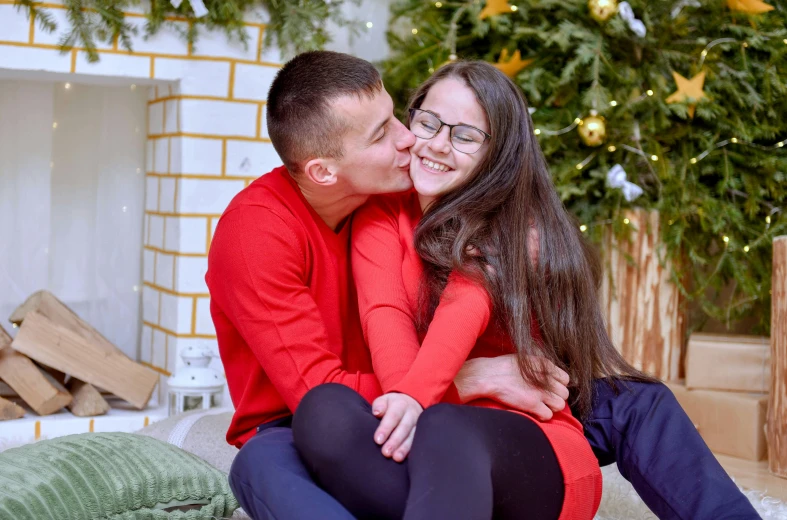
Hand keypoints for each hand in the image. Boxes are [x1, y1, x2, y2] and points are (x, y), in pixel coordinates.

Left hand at [371, 392, 422, 461]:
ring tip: (396, 458)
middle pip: (404, 428)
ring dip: (404, 448)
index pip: (393, 416)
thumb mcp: (385, 400)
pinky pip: (418, 443)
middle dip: (395, 441)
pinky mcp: (423, 433)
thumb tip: (377, 412)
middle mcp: (412, 414)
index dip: (385, 428)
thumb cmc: (392, 405)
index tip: (378, 440)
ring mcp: (419, 424)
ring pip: (413, 436)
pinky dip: (412, 451)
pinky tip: (406, 459)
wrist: (411, 404)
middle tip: (385, 452)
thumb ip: (379, 405)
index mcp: (401, 405)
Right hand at [454, 354, 568, 420]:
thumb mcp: (525, 358)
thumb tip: (550, 373)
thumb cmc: (502, 366)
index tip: (551, 388)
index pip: (566, 378)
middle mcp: (546, 378)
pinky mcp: (532, 404)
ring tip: (541, 406)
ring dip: (551, 407)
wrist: (488, 376)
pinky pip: (548, 415)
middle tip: (545, 399)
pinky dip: (542, 416)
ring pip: (560, 405)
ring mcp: (540, 392)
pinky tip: (534, 412)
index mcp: (545, 365)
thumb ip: (540, 365)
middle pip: (565, 393)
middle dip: (556, 397)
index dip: (559, 385)